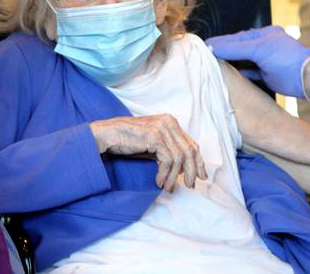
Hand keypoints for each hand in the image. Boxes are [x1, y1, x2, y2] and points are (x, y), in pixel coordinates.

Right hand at [90, 114, 206, 191]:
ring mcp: (162, 128)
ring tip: (168, 188)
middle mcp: (169, 122)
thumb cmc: (128, 140)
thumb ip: (169, 151)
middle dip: (192, 171)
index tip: (201, 176)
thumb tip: (185, 169)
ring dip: (174, 177)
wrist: (108, 134)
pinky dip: (165, 174)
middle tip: (190, 186)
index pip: (192, 144)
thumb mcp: (153, 144)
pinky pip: (168, 160)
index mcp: (171, 122)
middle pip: (190, 150)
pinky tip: (159, 182)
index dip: (199, 162)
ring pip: (179, 158)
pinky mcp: (154, 137)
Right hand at [205, 25, 309, 96]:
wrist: (309, 77)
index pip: (236, 38)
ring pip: (243, 61)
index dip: (221, 42)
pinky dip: (240, 73)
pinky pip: (250, 73)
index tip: (205, 46)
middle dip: (224, 52)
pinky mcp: (268, 75)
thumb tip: (214, 47)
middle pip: (238, 49)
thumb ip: (235, 48)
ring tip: (213, 66)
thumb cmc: (287, 58)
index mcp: (262, 34)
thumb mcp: (258, 49)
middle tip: (204, 56)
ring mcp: (266, 61)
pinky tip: (230, 75)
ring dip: (231, 64)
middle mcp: (263, 46)